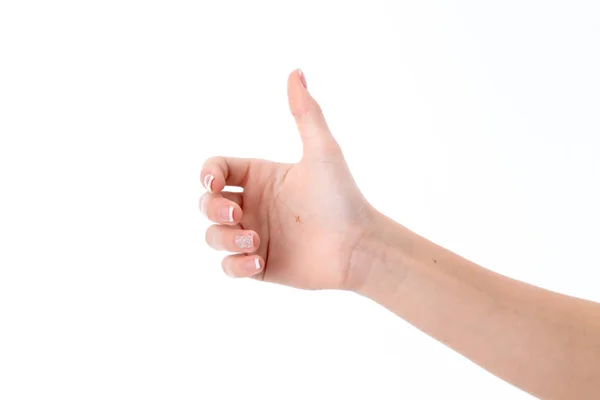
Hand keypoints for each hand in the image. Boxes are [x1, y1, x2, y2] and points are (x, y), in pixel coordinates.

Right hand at [200, 69, 373, 289]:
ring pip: (213, 236)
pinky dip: (235, 265)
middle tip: (235, 214)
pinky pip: (229, 266)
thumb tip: (296, 71)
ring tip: (255, 242)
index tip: (215, 182)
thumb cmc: (341, 197)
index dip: (207, 173)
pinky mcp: (260, 266)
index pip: (217, 169)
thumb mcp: (322, 151)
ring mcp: (255, 235)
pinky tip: (258, 262)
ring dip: (224, 239)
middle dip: (211, 208)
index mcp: (262, 177)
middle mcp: (255, 205)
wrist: (358, 247)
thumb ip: (306, 112)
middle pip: (207, 203)